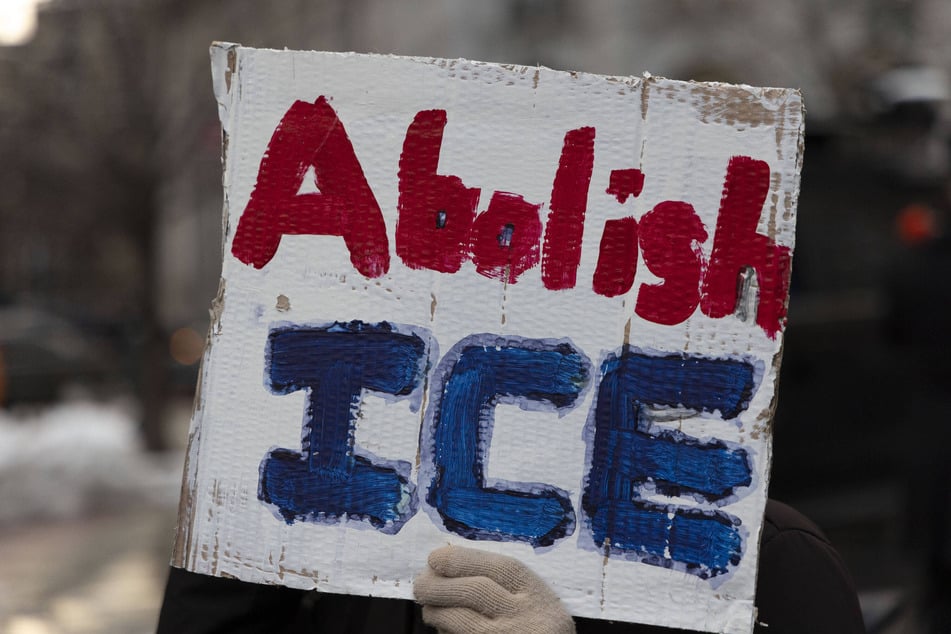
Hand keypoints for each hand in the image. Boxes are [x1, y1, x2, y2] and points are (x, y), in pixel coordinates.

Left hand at [414, 545, 574, 633]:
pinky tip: (443, 630)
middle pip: (475, 592)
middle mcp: (526, 618)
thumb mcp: (532, 601)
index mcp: (537, 594)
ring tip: (429, 609)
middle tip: (420, 584)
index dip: (462, 559)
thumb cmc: (535, 625)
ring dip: (438, 612)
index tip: (435, 558)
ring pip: (463, 621)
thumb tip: (446, 565)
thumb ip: (503, 584)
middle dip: (440, 585)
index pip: (498, 569)